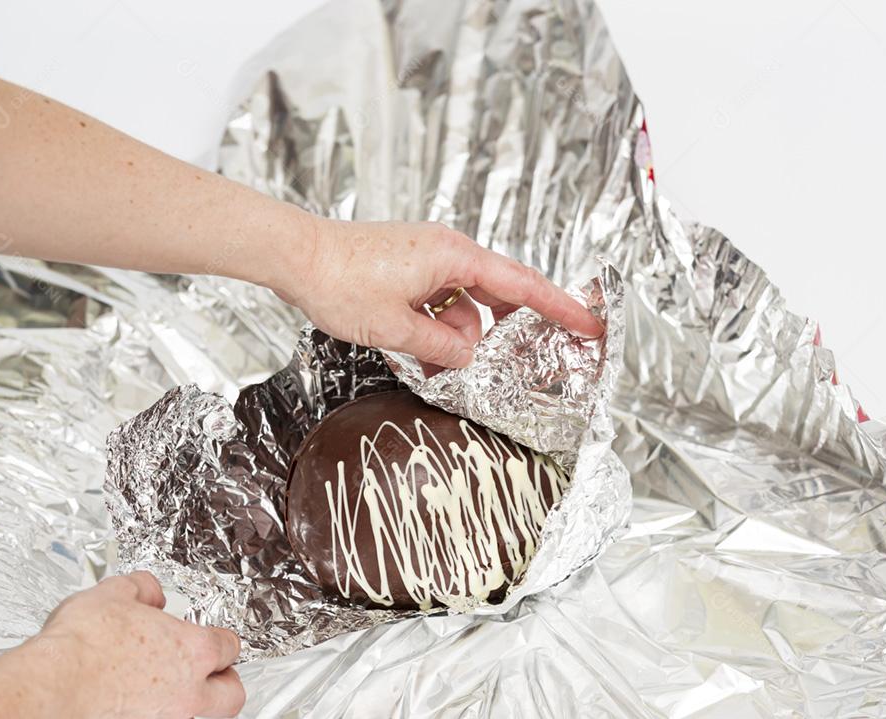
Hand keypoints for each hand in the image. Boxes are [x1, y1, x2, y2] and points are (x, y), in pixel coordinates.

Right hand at [0, 572, 244, 718]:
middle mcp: (188, 691)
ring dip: (192, 701)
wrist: (49, 687)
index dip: (221, 640)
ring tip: (170, 690)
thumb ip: (143, 588)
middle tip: (213, 675)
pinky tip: (134, 703)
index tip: (212, 639)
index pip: (229, 646)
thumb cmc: (81, 644)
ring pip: (199, 714)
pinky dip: (157, 714)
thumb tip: (151, 593)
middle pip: (231, 694)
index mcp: (193, 650)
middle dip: (226, 682)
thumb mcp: (114, 593)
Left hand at [270, 218, 604, 368]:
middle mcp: (447, 252)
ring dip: (457, 338)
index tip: (590, 324)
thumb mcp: (396, 327)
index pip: (522, 285)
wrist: (295, 255)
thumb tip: (469, 356)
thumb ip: (442, 347)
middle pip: (495, 296)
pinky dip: (436, 329)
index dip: (561, 307)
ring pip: (463, 306)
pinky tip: (425, 356)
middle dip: (500, 333)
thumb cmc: (340, 282)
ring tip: (437, 369)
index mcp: (454, 257)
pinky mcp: (408, 268)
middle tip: (512, 363)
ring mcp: (426, 259)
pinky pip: (438, 302)